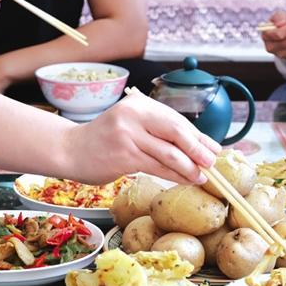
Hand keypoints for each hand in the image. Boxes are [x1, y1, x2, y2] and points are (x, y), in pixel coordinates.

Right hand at [66, 92, 219, 184]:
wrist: (70, 150)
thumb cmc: (105, 140)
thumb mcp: (131, 126)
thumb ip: (158, 131)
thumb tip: (196, 146)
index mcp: (140, 105)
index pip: (177, 119)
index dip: (199, 135)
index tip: (214, 148)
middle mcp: (134, 116)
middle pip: (177, 132)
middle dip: (199, 149)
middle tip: (213, 162)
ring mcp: (128, 135)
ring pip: (169, 153)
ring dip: (189, 167)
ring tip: (202, 176)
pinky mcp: (124, 155)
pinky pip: (157, 167)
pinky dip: (174, 175)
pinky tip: (184, 180)